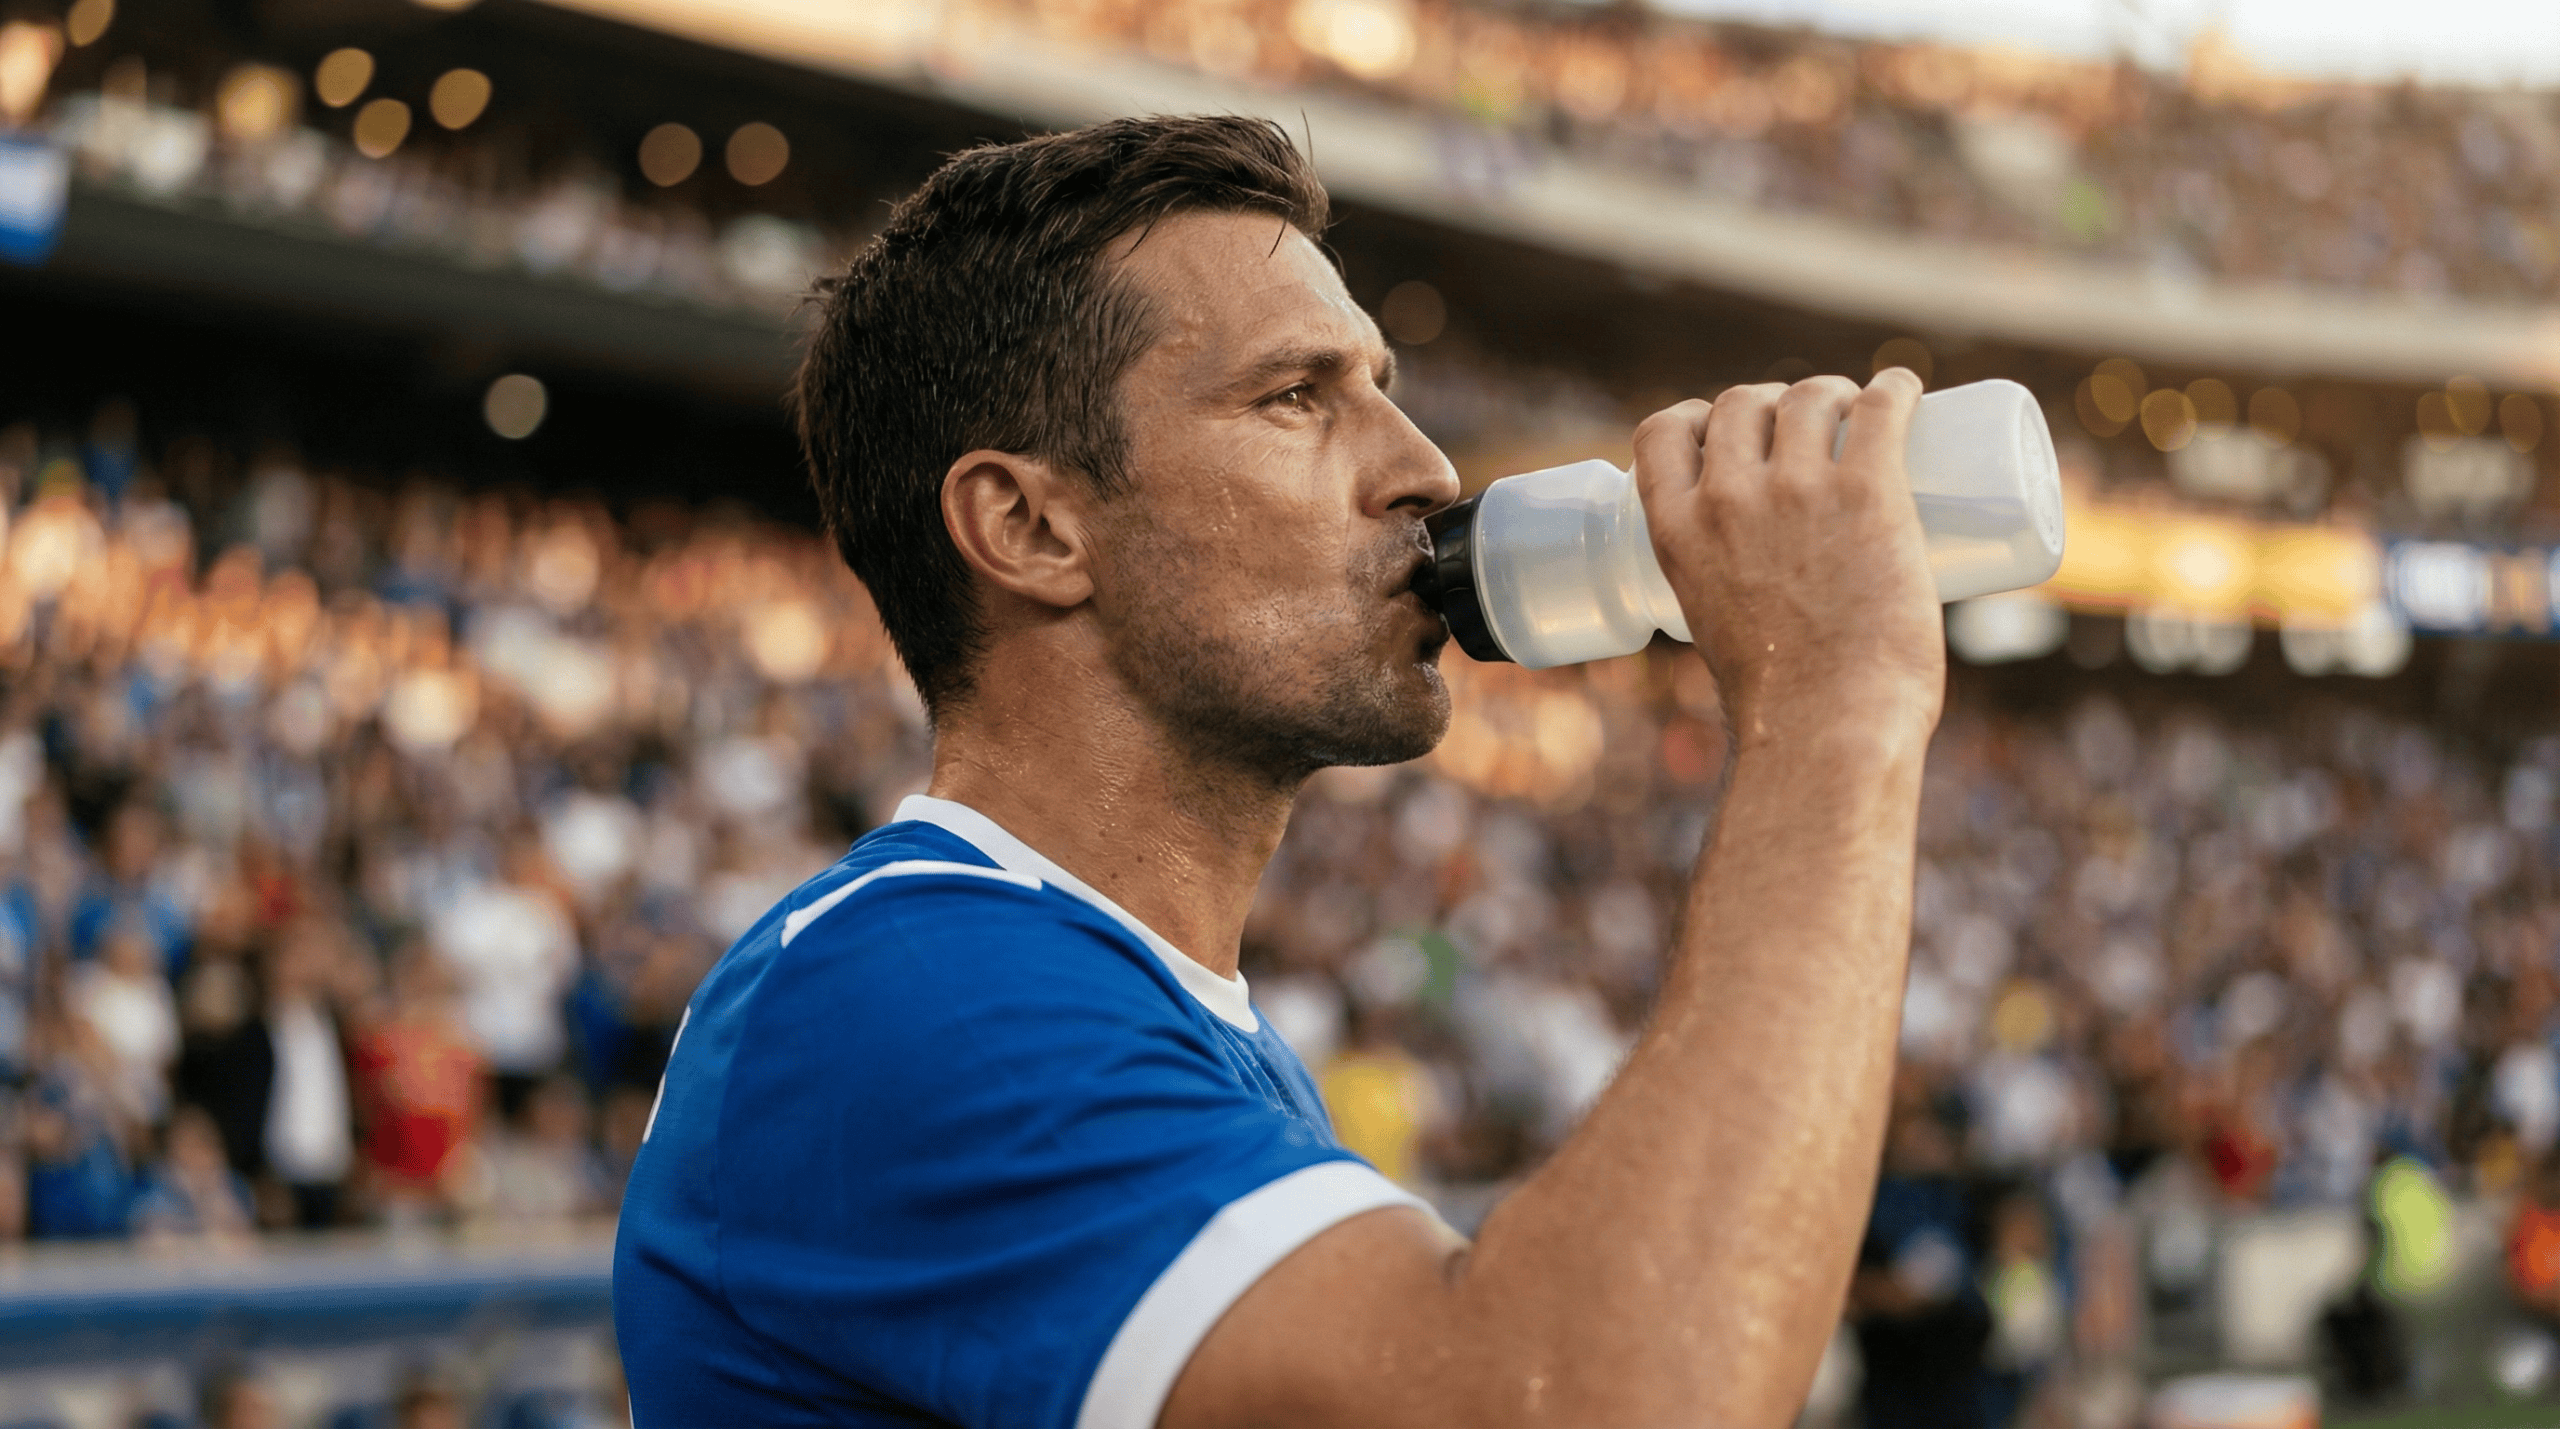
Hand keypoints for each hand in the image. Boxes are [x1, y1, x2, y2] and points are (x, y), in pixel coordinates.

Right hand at [1631, 370, 1942, 745]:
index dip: (1695, 417)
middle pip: (1742, 403)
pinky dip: (1894, 388)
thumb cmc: (1780, 704)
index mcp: (1677, 532)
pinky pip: (1880, 407)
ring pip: (1809, 397)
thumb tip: (1772, 599)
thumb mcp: (1715, 631)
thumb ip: (1729, 594)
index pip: (1663, 432)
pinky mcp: (1868, 491)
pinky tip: (1904, 389)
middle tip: (1809, 424)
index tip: (1724, 427)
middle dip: (1773, 401)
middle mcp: (1728, 498)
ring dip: (1831, 392)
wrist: (1828, 726)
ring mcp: (1798, 490)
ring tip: (1858, 410)